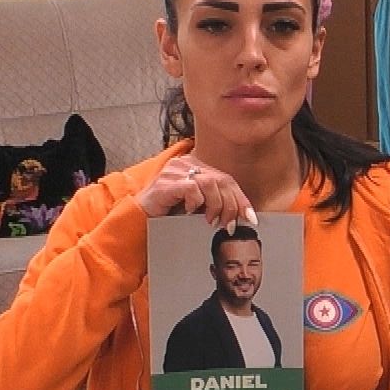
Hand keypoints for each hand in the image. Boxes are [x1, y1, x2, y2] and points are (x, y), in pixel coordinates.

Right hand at [134, 155, 258, 230]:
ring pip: (210, 183)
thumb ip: (215, 203)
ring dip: (215, 206)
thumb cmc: (168, 212)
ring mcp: (174, 171)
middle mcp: (186, 164)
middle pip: (222, 181)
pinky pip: (191, 188)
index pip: (227, 179)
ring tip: (209, 221)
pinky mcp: (165, 182)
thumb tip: (242, 215)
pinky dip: (196, 203)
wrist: (139, 217)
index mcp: (195, 166)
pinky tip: (189, 212)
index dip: (241, 199)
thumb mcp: (197, 206)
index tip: (250, 218)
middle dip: (231, 206)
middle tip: (228, 225)